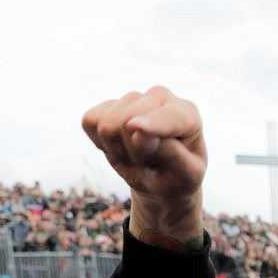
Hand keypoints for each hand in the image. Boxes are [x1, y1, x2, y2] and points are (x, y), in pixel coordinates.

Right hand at [80, 86, 205, 247]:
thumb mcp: (185, 175)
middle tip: (147, 165)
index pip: (170, 116)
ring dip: (118, 152)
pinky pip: (90, 122)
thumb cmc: (179, 177)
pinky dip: (101, 144)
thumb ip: (169, 153)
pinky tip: (120, 148)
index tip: (136, 127)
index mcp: (187, 114)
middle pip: (128, 121)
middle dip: (133, 153)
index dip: (153, 123)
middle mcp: (159, 97)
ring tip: (137, 159)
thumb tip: (136, 128)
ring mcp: (132, 98)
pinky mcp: (107, 105)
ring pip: (107, 124)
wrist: (161, 180)